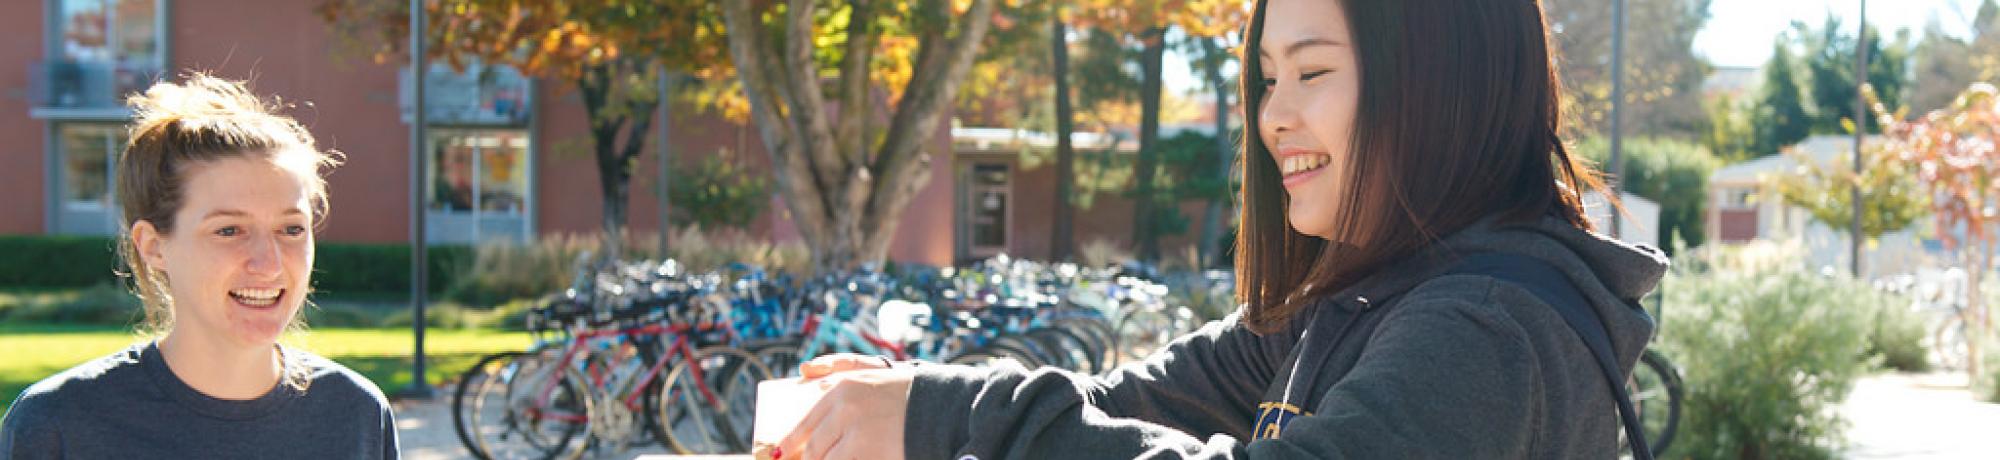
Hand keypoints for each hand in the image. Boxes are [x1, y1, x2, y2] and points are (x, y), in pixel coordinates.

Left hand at [775, 354, 913, 459]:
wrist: (941, 408)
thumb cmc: (906, 394)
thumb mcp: (872, 375)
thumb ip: (838, 376)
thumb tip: (804, 377)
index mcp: (842, 388)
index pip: (806, 422)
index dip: (791, 441)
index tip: (780, 453)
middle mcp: (845, 408)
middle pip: (814, 447)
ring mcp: (857, 433)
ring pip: (826, 459)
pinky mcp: (869, 450)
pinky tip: (843, 459)